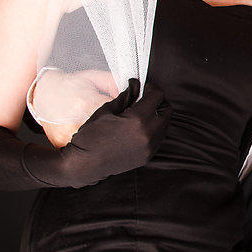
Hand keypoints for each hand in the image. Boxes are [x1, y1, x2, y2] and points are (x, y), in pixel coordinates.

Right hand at [24, 79, 172, 187]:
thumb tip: (135, 86)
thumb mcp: (106, 111)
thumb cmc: (90, 136)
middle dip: (157, 101)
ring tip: (140, 113)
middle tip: (144, 98)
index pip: (157, 96)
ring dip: (157, 115)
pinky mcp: (147, 156)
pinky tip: (139, 127)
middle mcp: (148, 134)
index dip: (151, 88)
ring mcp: (150, 147)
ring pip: (165, 124)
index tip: (143, 87)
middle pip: (167, 110)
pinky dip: (154, 129)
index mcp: (138, 120)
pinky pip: (159, 138)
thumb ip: (125, 97)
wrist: (85, 165)